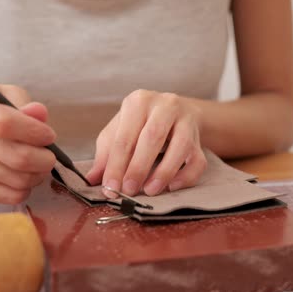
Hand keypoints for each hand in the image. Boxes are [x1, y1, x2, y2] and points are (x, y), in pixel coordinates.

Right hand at [0, 83, 56, 203]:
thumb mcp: (3, 95)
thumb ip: (25, 104)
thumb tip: (40, 115)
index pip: (5, 123)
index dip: (34, 132)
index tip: (49, 136)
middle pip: (15, 157)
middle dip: (44, 160)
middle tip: (50, 157)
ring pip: (15, 179)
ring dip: (36, 176)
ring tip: (38, 167)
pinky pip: (6, 196)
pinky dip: (23, 190)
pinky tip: (23, 179)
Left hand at [86, 90, 206, 197]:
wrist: (177, 111)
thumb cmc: (142, 122)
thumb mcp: (119, 130)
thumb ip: (106, 153)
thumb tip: (93, 179)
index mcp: (138, 101)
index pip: (124, 136)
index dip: (116, 165)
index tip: (110, 187)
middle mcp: (164, 105)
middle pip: (152, 137)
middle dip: (139, 167)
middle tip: (128, 190)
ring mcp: (186, 119)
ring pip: (181, 146)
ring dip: (164, 172)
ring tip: (150, 191)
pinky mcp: (199, 137)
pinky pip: (198, 159)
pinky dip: (186, 176)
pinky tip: (172, 186)